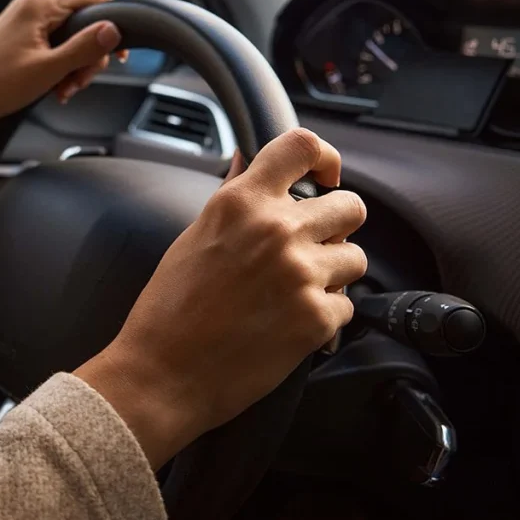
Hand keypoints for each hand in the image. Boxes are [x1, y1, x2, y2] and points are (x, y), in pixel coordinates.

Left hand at [0, 0, 126, 126]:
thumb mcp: (48, 69)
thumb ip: (85, 48)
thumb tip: (114, 30)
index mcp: (41, 5)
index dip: (113, 25)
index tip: (118, 56)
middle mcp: (34, 5)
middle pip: (86, 21)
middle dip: (89, 55)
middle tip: (78, 83)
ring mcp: (27, 20)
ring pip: (71, 36)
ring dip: (75, 65)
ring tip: (63, 90)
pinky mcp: (22, 35)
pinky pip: (54, 44)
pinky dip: (60, 66)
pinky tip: (54, 87)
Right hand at [75, 129, 366, 467]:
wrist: (162, 373)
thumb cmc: (169, 309)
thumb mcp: (194, 237)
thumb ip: (232, 196)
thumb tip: (246, 161)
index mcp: (241, 203)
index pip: (302, 146)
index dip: (324, 157)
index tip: (324, 175)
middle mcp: (277, 230)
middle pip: (350, 205)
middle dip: (337, 225)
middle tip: (314, 245)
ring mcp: (301, 274)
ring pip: (356, 257)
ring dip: (334, 273)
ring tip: (297, 291)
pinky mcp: (317, 319)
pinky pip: (348, 305)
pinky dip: (325, 316)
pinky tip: (290, 323)